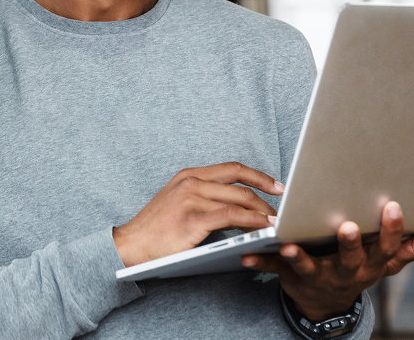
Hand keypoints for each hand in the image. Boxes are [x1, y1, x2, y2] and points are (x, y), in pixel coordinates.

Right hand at [113, 162, 282, 266]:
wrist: (131, 244)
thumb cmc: (155, 228)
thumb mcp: (177, 201)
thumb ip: (202, 196)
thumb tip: (234, 202)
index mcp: (189, 175)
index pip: (232, 168)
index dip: (258, 176)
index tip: (276, 185)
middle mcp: (191, 182)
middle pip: (240, 184)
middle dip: (266, 197)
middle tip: (281, 210)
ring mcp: (191, 199)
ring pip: (239, 200)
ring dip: (262, 212)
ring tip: (276, 223)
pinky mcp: (192, 219)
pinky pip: (231, 217)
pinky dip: (251, 221)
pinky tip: (262, 227)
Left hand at [242, 201, 413, 319]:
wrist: (325, 303)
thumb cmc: (358, 269)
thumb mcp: (386, 263)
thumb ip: (412, 249)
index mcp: (370, 264)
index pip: (386, 247)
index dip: (391, 228)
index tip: (392, 206)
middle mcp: (346, 272)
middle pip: (350, 259)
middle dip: (350, 244)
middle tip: (348, 226)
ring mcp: (317, 276)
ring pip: (308, 267)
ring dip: (298, 258)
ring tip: (287, 246)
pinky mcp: (290, 278)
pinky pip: (272, 272)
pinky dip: (259, 264)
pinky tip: (245, 256)